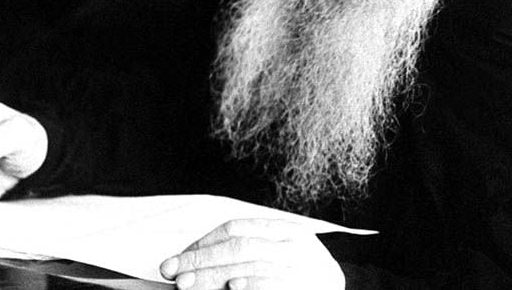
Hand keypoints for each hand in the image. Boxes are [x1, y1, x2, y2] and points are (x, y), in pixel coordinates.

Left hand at [159, 218, 344, 289]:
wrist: (340, 286)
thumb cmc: (301, 272)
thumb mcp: (280, 252)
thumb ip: (245, 253)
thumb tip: (191, 265)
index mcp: (284, 228)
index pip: (235, 228)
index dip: (203, 243)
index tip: (177, 259)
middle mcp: (292, 242)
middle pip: (238, 246)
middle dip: (201, 260)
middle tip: (172, 273)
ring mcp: (301, 265)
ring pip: (250, 264)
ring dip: (215, 275)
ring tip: (188, 284)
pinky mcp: (305, 286)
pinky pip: (275, 282)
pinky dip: (253, 284)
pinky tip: (233, 288)